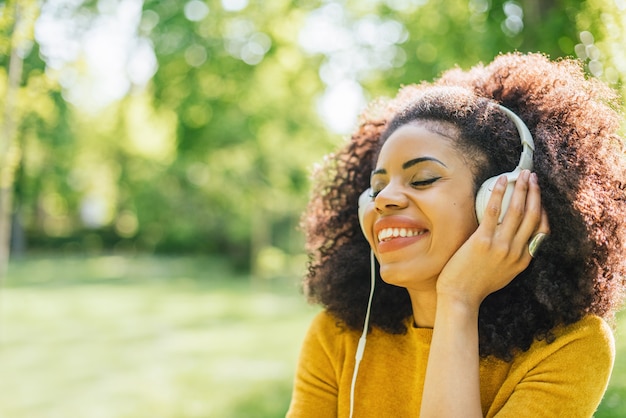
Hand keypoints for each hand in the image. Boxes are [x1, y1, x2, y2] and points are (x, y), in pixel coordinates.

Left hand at [436, 170, 549, 307]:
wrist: (460, 297)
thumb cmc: (476, 286)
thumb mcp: (503, 274)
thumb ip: (511, 259)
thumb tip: (511, 242)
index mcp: (523, 260)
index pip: (541, 231)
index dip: (542, 210)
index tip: (539, 196)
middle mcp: (516, 252)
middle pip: (532, 216)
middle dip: (535, 193)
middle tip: (532, 177)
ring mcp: (501, 246)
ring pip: (517, 210)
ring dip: (522, 189)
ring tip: (522, 175)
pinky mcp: (483, 241)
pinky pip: (494, 211)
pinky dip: (499, 193)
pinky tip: (501, 181)